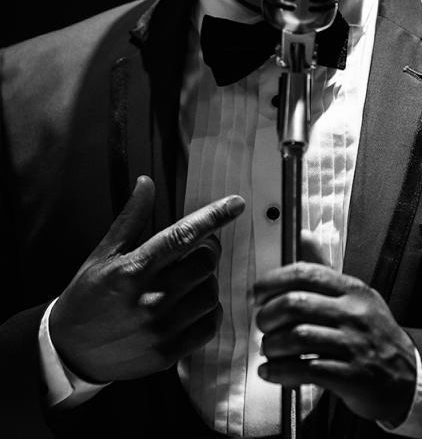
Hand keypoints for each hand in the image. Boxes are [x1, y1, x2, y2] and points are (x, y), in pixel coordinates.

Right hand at [49, 176, 244, 382]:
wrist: (70, 351)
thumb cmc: (87, 297)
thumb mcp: (104, 253)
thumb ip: (131, 218)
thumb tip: (146, 183)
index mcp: (135, 268)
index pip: (183, 235)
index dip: (214, 216)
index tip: (235, 203)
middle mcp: (151, 298)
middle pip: (205, 263)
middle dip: (208, 251)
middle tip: (197, 250)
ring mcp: (161, 328)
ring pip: (211, 294)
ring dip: (207, 282)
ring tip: (191, 280)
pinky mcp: (168, 353)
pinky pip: (209, 326)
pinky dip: (209, 312)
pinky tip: (193, 305)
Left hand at [254, 232, 415, 425]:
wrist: (408, 377)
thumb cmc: (374, 335)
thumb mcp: (356, 296)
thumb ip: (325, 269)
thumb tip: (303, 236)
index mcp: (352, 290)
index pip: (305, 273)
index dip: (273, 281)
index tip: (257, 293)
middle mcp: (354, 314)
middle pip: (296, 304)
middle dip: (268, 315)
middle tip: (261, 324)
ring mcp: (354, 345)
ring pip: (298, 336)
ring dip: (272, 345)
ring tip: (268, 349)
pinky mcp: (352, 376)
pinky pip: (306, 369)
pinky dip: (280, 371)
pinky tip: (271, 372)